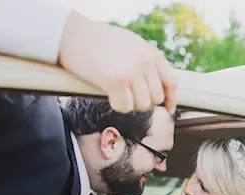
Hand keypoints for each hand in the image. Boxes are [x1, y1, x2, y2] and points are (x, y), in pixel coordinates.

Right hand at [58, 12, 177, 113]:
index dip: (171, 99)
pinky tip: (110, 96)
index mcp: (150, 52)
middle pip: (157, 98)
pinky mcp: (116, 82)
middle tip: (129, 98)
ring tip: (118, 94)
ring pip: (142, 105)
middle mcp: (145, 62)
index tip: (167, 109)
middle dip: (144, 102)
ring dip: (131, 105)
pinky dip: (118, 106)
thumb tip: (154, 85)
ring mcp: (132, 72)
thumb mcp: (130, 44)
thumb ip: (145, 61)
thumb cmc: (97, 41)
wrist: (73, 35)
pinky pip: (126, 107)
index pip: (171, 81)